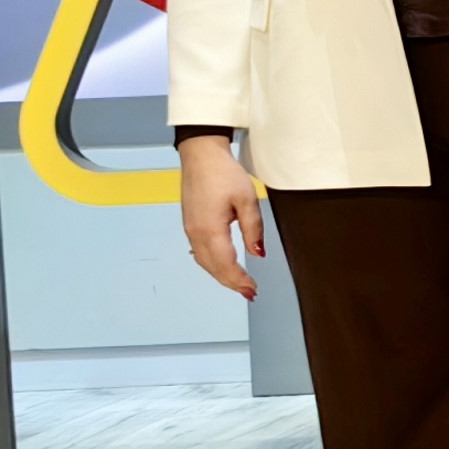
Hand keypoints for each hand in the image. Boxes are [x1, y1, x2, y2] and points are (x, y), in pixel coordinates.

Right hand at [177, 135, 264, 300]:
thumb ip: (253, 229)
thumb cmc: (223, 174)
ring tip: (238, 284)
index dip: (239, 280)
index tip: (252, 289)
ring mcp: (190, 229)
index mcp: (210, 229)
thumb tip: (258, 252)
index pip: (225, 264)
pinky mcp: (190, 224)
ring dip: (221, 275)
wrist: (201, 156)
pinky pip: (200, 252)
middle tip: (249, 292)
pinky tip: (221, 266)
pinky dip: (212, 264)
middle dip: (231, 282)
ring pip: (204, 262)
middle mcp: (196, 233)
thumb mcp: (247, 200)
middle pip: (213, 267)